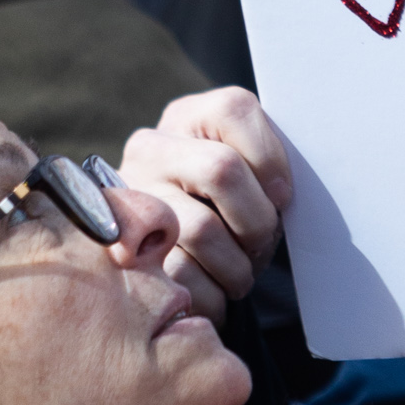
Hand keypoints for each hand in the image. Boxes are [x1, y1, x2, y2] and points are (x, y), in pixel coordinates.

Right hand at [119, 88, 292, 322]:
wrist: (164, 249)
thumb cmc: (226, 207)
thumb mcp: (244, 168)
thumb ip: (264, 164)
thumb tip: (280, 196)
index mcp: (188, 116)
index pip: (234, 111)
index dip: (270, 157)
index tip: (282, 196)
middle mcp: (150, 149)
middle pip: (222, 169)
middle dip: (257, 217)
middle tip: (263, 242)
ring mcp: (131, 200)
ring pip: (203, 229)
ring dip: (238, 264)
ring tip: (241, 272)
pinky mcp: (122, 254)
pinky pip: (181, 276)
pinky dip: (213, 294)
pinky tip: (215, 290)